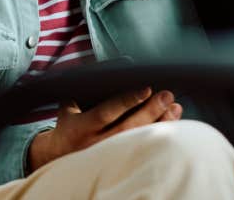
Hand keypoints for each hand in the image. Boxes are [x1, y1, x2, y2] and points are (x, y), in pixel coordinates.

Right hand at [27, 88, 181, 171]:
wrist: (60, 157)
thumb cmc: (68, 127)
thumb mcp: (68, 107)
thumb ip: (81, 91)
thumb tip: (102, 71)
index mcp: (81, 127)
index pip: (106, 113)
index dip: (127, 101)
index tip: (146, 88)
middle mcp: (95, 143)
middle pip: (128, 129)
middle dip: (150, 111)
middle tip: (166, 96)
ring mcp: (109, 156)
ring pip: (139, 141)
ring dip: (159, 124)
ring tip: (174, 108)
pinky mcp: (119, 163)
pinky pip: (144, 149)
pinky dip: (159, 135)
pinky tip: (170, 123)